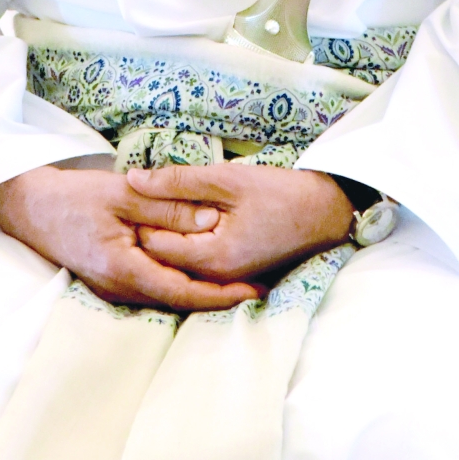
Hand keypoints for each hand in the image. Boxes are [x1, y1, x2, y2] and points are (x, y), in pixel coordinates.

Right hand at [0, 166, 264, 311]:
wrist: (31, 207)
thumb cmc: (76, 197)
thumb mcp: (126, 193)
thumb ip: (169, 208)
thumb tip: (214, 221)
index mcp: (125, 270)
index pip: (184, 292)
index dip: (223, 294)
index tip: (256, 292)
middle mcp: (120, 291)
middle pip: (179, 301)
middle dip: (220, 298)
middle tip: (261, 289)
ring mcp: (113, 291)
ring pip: (167, 298)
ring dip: (202, 293)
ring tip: (241, 283)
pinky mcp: (111, 284)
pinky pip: (153, 290)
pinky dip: (180, 284)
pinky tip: (199, 274)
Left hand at [131, 164, 353, 281]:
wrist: (325, 213)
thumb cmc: (280, 192)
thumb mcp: (228, 178)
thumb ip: (178, 180)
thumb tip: (133, 179)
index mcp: (213, 257)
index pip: (153, 245)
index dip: (138, 218)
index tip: (132, 192)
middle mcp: (215, 278)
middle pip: (161, 259)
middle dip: (146, 229)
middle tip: (139, 197)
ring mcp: (224, 281)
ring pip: (176, 262)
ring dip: (164, 235)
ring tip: (157, 205)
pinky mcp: (232, 276)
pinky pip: (194, 264)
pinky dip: (183, 243)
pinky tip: (180, 220)